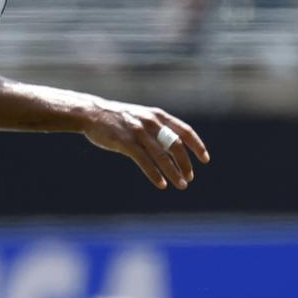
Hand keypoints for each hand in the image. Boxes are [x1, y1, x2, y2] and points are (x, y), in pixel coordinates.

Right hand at [81, 100, 208, 190]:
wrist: (92, 113)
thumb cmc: (119, 118)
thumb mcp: (142, 117)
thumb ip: (158, 129)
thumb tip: (174, 149)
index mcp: (158, 116)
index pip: (184, 130)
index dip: (197, 145)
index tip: (205, 159)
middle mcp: (151, 122)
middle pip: (176, 145)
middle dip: (185, 164)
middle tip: (190, 178)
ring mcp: (138, 132)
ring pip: (162, 156)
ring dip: (174, 172)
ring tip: (181, 185)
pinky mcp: (125, 142)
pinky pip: (144, 161)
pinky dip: (155, 174)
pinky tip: (162, 184)